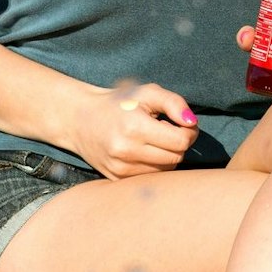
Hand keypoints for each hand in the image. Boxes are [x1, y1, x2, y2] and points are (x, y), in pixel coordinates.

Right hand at [64, 80, 198, 179]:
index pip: (181, 141)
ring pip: (165, 171)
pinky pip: (150, 177)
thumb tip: (192, 122)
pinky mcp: (116, 179)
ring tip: (153, 139)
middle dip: (179, 143)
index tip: (182, 123)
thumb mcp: (147, 92)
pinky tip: (143, 150)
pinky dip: (154, 165)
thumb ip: (174, 103)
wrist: (79, 120)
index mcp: (135, 128)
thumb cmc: (119, 102)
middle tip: (167, 129)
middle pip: (176, 158)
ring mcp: (120, 169)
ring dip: (167, 155)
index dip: (189, 131)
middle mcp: (126, 152)